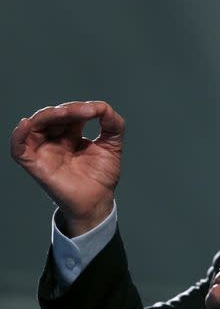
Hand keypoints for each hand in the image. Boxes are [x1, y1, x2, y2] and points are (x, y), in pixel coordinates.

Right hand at [10, 101, 124, 235]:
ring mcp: (44, 151)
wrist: (98, 201)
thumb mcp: (113, 144)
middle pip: (53, 116)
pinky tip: (26, 123)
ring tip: (66, 113)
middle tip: (86, 111)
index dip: (82, 108)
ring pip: (36, 125)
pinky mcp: (36, 164)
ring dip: (49, 115)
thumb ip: (113, 123)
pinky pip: (18, 148)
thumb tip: (102, 106)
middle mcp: (55, 140)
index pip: (71, 113)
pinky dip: (18, 135)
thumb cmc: (103, 175)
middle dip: (69, 109)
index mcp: (71, 134)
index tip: (98, 111)